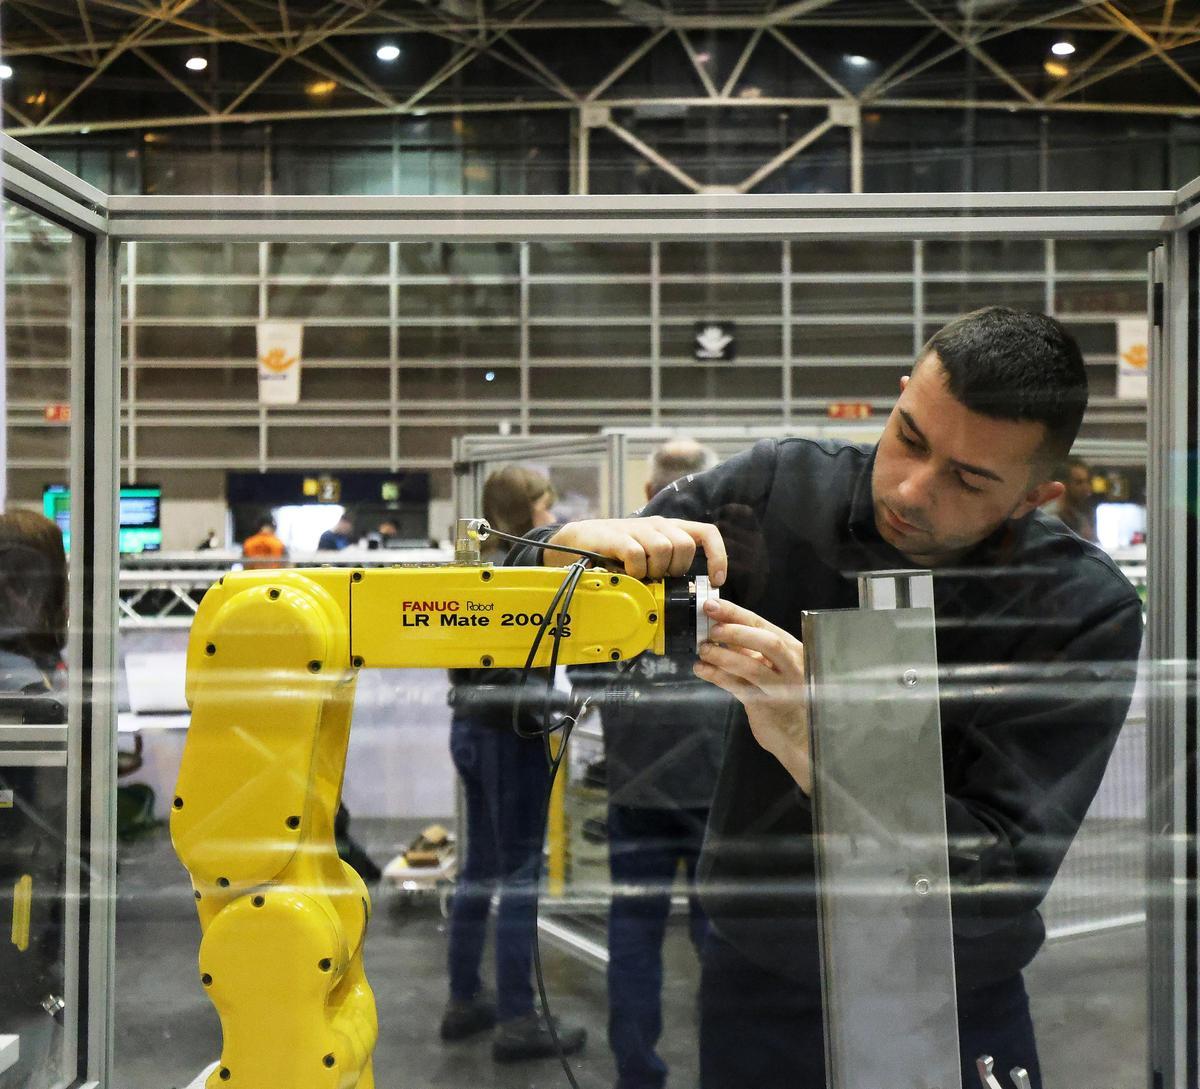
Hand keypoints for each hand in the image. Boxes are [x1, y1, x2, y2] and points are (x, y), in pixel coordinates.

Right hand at [544, 517, 726, 586]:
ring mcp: (637, 528)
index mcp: (669, 530)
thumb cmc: (614, 555)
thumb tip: (685, 598)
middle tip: (656, 578)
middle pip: (684, 546)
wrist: (576, 542)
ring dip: (652, 570)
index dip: (717, 556)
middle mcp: (657, 525)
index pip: (707, 533)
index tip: (715, 580)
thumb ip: (665, 571)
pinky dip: (634, 570)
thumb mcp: (646, 561)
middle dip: (674, 569)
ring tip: (638, 576)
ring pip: (663, 549)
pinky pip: (636, 554)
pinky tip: (625, 573)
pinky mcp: (617, 536)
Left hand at [693, 598, 811, 793]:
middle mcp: (792, 665)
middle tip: (711, 630)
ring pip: (753, 667)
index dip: (735, 614)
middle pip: (767, 642)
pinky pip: (740, 688)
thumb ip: (748, 647)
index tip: (711, 605)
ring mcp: (782, 687)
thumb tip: (717, 622)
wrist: (797, 733)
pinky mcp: (767, 706)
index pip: (762, 625)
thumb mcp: (769, 664)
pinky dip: (717, 677)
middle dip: (736, 632)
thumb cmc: (782, 692)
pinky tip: (701, 669)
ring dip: (723, 656)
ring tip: (702, 650)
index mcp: (791, 648)